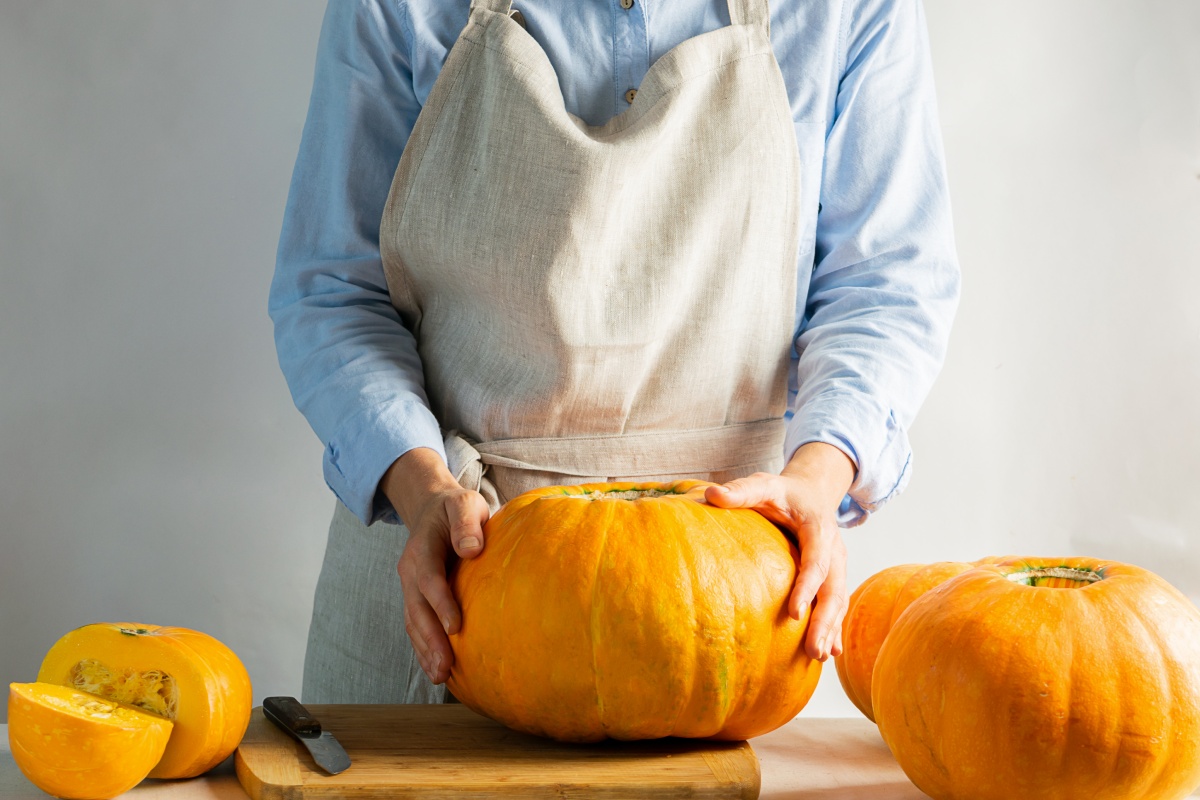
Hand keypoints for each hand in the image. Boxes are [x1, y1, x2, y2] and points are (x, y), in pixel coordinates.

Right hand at [382, 448, 489, 683]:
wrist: (434, 509)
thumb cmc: (456, 508)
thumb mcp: (464, 504)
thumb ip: (467, 523)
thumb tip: (471, 549)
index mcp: (422, 549)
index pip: (429, 579)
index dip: (441, 603)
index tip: (456, 627)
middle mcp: (410, 571)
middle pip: (417, 609)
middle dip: (430, 639)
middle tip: (445, 666)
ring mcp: (410, 587)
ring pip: (413, 623)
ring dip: (424, 651)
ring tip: (440, 676)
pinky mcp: (416, 598)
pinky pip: (415, 626)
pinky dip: (423, 648)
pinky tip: (436, 670)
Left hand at [704, 442, 854, 661]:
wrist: (812, 491)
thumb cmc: (783, 491)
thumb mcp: (763, 485)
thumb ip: (741, 491)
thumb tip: (712, 493)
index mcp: (819, 529)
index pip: (816, 562)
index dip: (807, 587)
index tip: (795, 613)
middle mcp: (834, 550)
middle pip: (834, 589)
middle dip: (825, 621)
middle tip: (813, 652)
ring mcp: (837, 565)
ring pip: (838, 600)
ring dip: (831, 629)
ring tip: (819, 657)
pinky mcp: (833, 576)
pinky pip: (836, 603)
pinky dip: (834, 627)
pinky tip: (830, 651)